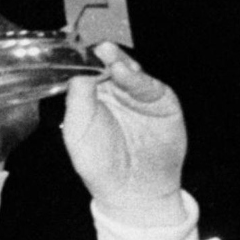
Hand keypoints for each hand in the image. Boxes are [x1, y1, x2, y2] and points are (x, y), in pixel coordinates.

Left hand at [57, 42, 188, 210]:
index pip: (88, 69)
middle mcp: (116, 92)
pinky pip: (150, 85)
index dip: (83, 60)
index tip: (77, 52)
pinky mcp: (162, 102)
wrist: (134, 191)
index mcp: (92, 96)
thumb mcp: (77, 133)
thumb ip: (77, 101)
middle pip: (109, 64)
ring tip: (109, 55)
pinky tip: (126, 73)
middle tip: (97, 48)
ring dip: (120, 61)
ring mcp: (139, 95)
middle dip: (103, 55)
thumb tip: (79, 72)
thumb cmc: (101, 165)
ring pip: (130, 70)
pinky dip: (138, 78)